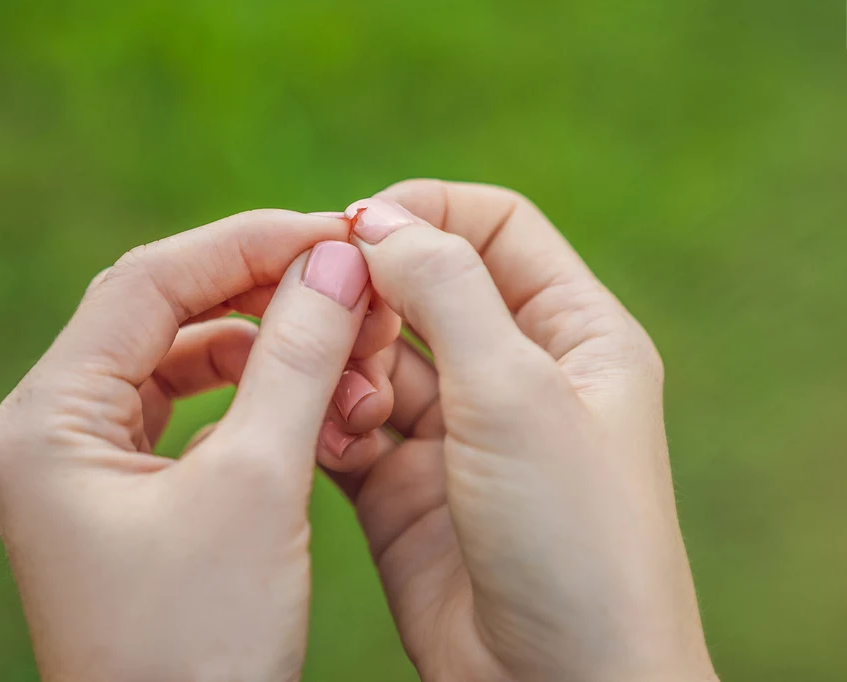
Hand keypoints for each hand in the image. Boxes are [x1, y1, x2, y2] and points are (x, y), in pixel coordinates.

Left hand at [0, 211, 395, 681]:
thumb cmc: (201, 645)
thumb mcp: (257, 487)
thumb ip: (295, 360)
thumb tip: (336, 261)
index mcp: (48, 420)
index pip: (148, 283)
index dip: (247, 245)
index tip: (334, 233)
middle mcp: (51, 432)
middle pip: (162, 314)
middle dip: (260, 292)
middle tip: (346, 283)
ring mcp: (86, 467)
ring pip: (181, 363)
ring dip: (263, 348)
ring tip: (339, 352)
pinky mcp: (127, 498)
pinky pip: (190, 415)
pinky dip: (251, 398)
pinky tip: (304, 404)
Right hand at [326, 181, 717, 681]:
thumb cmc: (571, 540)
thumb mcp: (517, 393)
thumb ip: (447, 290)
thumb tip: (378, 220)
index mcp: (575, 335)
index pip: (495, 227)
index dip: (426, 212)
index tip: (355, 228)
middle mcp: (517, 375)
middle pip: (427, 288)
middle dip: (372, 291)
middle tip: (323, 308)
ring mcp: (458, 434)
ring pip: (379, 358)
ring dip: (347, 362)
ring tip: (341, 397)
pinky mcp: (406, 488)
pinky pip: (351, 425)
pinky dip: (329, 419)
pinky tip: (329, 438)